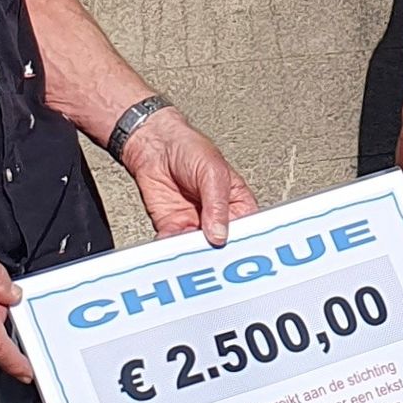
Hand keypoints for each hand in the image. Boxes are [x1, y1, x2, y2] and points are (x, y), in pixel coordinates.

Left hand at [120, 109, 258, 246]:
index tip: (238, 252)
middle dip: (217, 254)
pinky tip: (172, 248)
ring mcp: (195, 224)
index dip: (244, 242)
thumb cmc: (189, 147)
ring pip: (198, 249)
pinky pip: (174, 245)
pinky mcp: (172, 227)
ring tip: (191, 254)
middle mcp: (218, 217)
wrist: (154, 143)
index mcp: (237, 203)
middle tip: (212, 258)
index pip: (248, 229)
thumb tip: (220, 233)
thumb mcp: (212, 171)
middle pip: (223, 246)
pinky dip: (172, 249)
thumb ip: (217, 203)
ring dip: (193, 254)